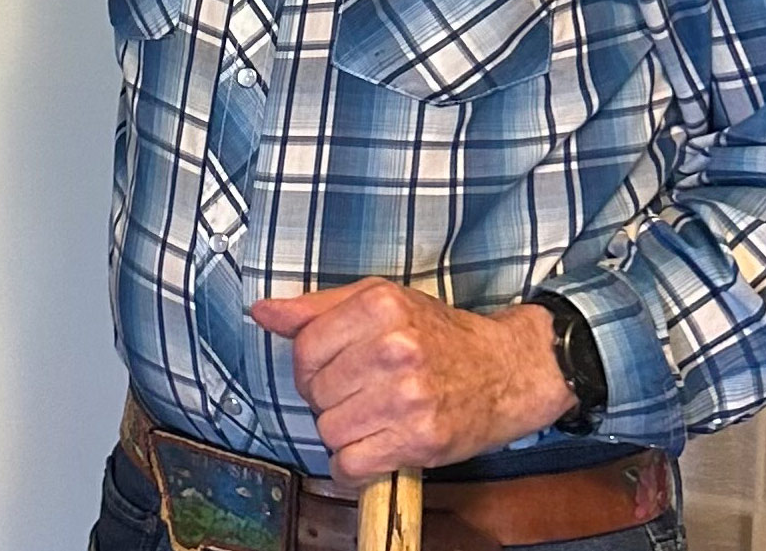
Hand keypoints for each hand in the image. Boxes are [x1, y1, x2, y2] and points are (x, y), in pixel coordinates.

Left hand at [250, 281, 576, 483]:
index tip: (328, 369)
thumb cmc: (437, 333)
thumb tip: (261, 312)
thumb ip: (316, 308)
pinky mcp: (422, 440)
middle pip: (316, 391)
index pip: (305, 346)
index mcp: (379, 304)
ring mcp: (409, 396)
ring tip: (369, 417)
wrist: (505, 370)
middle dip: (327, 397)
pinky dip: (352, 465)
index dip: (308, 364)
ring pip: (330, 430)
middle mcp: (394, 347)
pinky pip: (352, 464)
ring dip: (342, 431)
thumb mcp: (379, 300)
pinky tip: (371, 448)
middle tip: (357, 392)